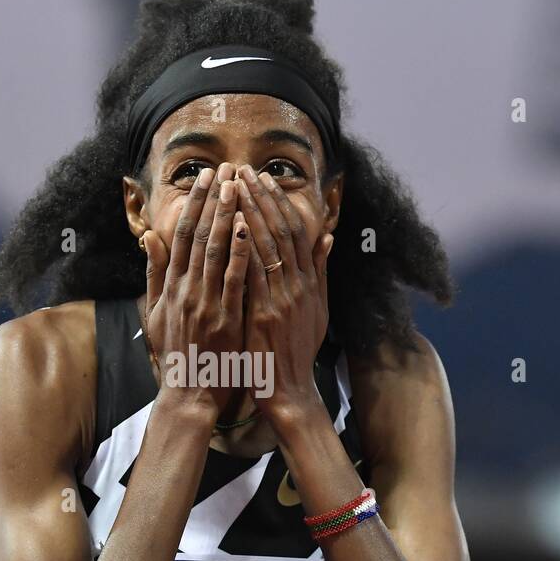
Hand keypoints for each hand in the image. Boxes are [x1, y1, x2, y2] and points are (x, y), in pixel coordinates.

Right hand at [142, 162, 251, 419]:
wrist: (189, 393)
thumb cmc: (177, 353)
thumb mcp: (155, 312)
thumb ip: (154, 274)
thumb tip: (149, 237)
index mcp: (171, 286)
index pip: (181, 235)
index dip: (194, 203)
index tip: (205, 178)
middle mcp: (185, 289)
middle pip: (198, 235)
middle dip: (213, 199)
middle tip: (226, 169)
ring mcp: (204, 303)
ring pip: (215, 250)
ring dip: (227, 215)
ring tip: (238, 186)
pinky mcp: (224, 318)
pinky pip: (233, 278)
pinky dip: (239, 251)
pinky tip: (248, 227)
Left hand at [235, 163, 333, 431]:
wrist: (288, 390)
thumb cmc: (294, 352)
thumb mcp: (316, 310)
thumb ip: (320, 273)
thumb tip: (326, 237)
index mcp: (308, 283)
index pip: (294, 232)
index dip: (278, 203)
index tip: (263, 179)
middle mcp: (298, 286)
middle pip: (280, 231)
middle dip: (260, 198)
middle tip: (243, 170)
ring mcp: (283, 299)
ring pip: (267, 246)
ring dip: (250, 212)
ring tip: (234, 185)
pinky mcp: (266, 314)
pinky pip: (255, 273)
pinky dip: (246, 247)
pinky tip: (235, 224)